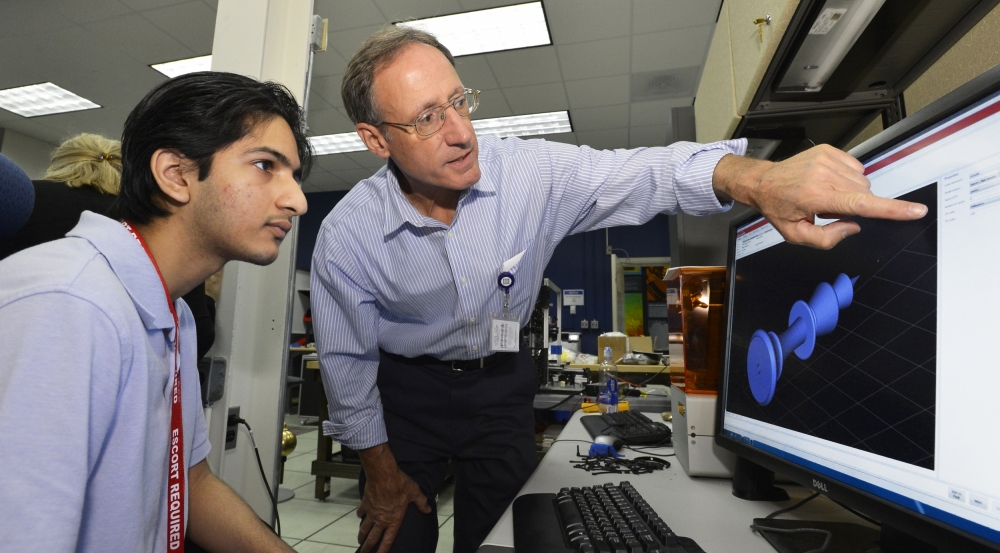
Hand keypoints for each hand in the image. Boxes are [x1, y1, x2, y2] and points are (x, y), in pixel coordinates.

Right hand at [356, 445, 430, 552]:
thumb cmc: (400, 484)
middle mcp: (381, 520)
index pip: (388, 540)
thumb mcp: (415, 493)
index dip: (383, 550)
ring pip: (364, 528)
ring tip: (360, 541)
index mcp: (394, 520)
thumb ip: (421, 503)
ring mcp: (371, 513)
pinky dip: (360, 516)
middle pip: (372, 538)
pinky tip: (360, 517)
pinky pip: (361, 513)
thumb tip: (428, 509)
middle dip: (368, 548)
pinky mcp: (365, 504)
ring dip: (362, 536)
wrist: (383, 474)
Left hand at [714, 145, 927, 248]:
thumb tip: (853, 226)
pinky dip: (847, 178)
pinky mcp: (828, 150)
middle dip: (855, 205)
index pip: (862, 205)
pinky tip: (828, 182)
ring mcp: (826, 159)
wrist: (764, 182)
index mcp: (817, 197)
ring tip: (826, 195)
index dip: (891, 209)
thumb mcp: (797, 235)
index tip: (915, 210)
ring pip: (862, 181)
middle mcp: (824, 174)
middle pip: (864, 194)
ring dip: (850, 192)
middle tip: (829, 208)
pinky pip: (855, 167)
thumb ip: (828, 239)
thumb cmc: (780, 209)